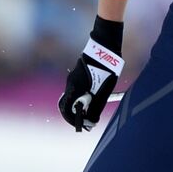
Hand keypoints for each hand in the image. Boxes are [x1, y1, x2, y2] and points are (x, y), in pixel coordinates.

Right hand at [57, 17, 124, 131]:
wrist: (105, 47)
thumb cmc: (105, 69)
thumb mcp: (103, 91)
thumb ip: (95, 106)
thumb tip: (91, 121)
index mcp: (75, 87)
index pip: (66, 109)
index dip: (74, 119)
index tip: (84, 125)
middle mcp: (71, 82)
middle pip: (70, 103)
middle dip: (79, 113)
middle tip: (90, 119)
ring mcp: (74, 77)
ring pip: (75, 96)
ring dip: (83, 104)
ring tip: (95, 109)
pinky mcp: (79, 74)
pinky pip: (79, 89)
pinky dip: (85, 96)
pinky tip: (95, 97)